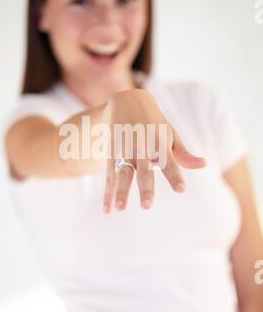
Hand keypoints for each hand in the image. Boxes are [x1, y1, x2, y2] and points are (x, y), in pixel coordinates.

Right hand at [102, 89, 206, 212]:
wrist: (127, 102)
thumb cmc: (155, 123)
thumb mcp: (170, 134)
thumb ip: (184, 154)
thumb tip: (204, 165)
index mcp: (160, 142)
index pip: (169, 162)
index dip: (175, 176)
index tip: (181, 190)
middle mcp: (142, 146)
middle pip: (143, 169)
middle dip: (145, 187)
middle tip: (147, 206)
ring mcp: (125, 149)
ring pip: (122, 172)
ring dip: (120, 191)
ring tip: (119, 209)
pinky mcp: (112, 153)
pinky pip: (109, 175)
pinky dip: (107, 192)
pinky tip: (107, 208)